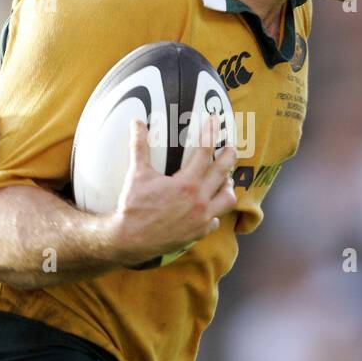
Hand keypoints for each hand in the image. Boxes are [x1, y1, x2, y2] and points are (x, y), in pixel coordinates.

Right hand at [111, 113, 237, 266]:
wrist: (130, 240)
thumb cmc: (133, 207)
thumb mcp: (137, 174)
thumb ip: (140, 146)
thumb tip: (136, 122)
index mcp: (187, 184)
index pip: (204, 152)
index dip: (210, 133)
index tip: (213, 120)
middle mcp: (199, 201)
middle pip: (223, 173)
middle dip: (229, 157)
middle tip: (230, 147)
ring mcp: (201, 219)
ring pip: (227, 199)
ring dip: (227, 187)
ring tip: (225, 179)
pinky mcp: (198, 233)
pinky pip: (215, 221)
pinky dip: (214, 212)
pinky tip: (208, 208)